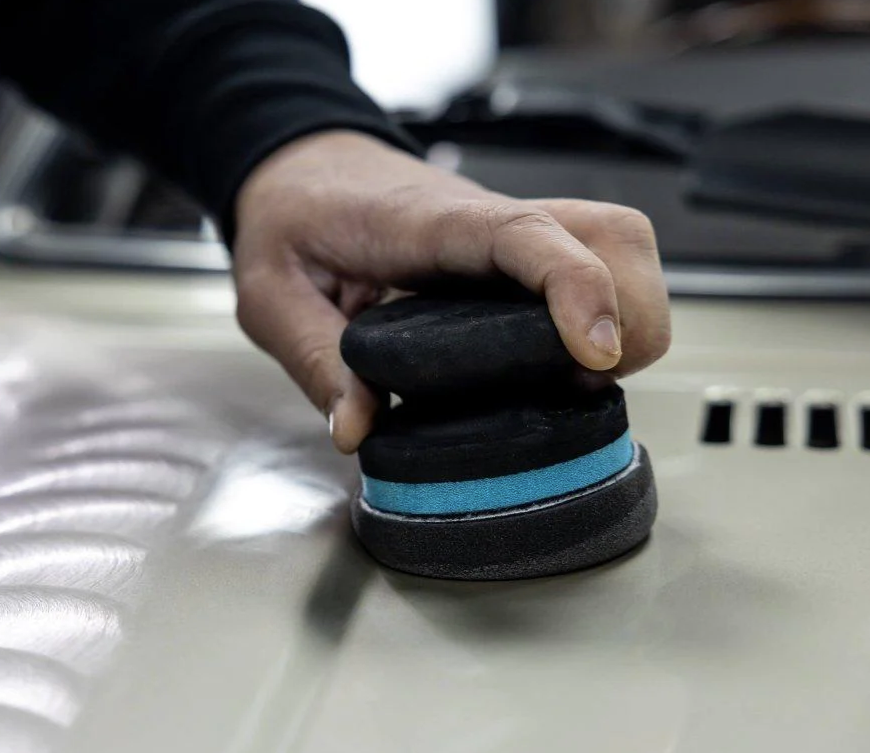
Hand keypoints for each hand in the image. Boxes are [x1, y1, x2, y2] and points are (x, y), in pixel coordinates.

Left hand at [232, 130, 671, 452]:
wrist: (302, 168)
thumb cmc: (291, 220)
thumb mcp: (272, 296)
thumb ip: (315, 361)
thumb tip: (358, 430)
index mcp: (425, 222)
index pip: (524, 235)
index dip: (575, 288)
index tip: (595, 356)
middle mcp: (486, 219)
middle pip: (611, 235)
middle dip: (632, 315)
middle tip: (585, 386)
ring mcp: (511, 230)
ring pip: (620, 245)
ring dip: (634, 313)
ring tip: (583, 380)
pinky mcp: (519, 250)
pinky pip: (596, 263)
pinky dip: (610, 312)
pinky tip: (570, 364)